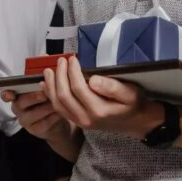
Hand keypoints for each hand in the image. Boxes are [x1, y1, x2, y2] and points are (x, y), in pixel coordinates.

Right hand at [2, 89, 71, 140]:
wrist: (59, 120)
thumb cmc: (49, 101)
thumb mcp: (45, 91)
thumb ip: (42, 85)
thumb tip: (47, 79)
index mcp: (17, 95)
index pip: (6, 94)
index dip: (6, 94)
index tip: (10, 93)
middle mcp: (18, 108)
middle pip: (20, 103)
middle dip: (32, 97)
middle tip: (44, 93)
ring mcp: (25, 121)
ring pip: (33, 114)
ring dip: (46, 107)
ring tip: (58, 102)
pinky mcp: (35, 130)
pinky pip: (43, 123)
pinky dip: (53, 117)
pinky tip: (60, 112)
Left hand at [43, 56, 157, 136]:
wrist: (135, 121)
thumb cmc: (133, 103)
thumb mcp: (130, 93)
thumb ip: (112, 87)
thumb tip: (93, 79)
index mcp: (99, 110)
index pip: (78, 88)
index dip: (72, 71)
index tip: (72, 59)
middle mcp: (86, 119)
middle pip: (64, 96)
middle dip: (59, 76)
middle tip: (60, 60)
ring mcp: (80, 122)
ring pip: (57, 104)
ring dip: (51, 85)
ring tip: (49, 70)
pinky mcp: (76, 121)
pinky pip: (58, 109)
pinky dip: (50, 95)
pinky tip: (46, 84)